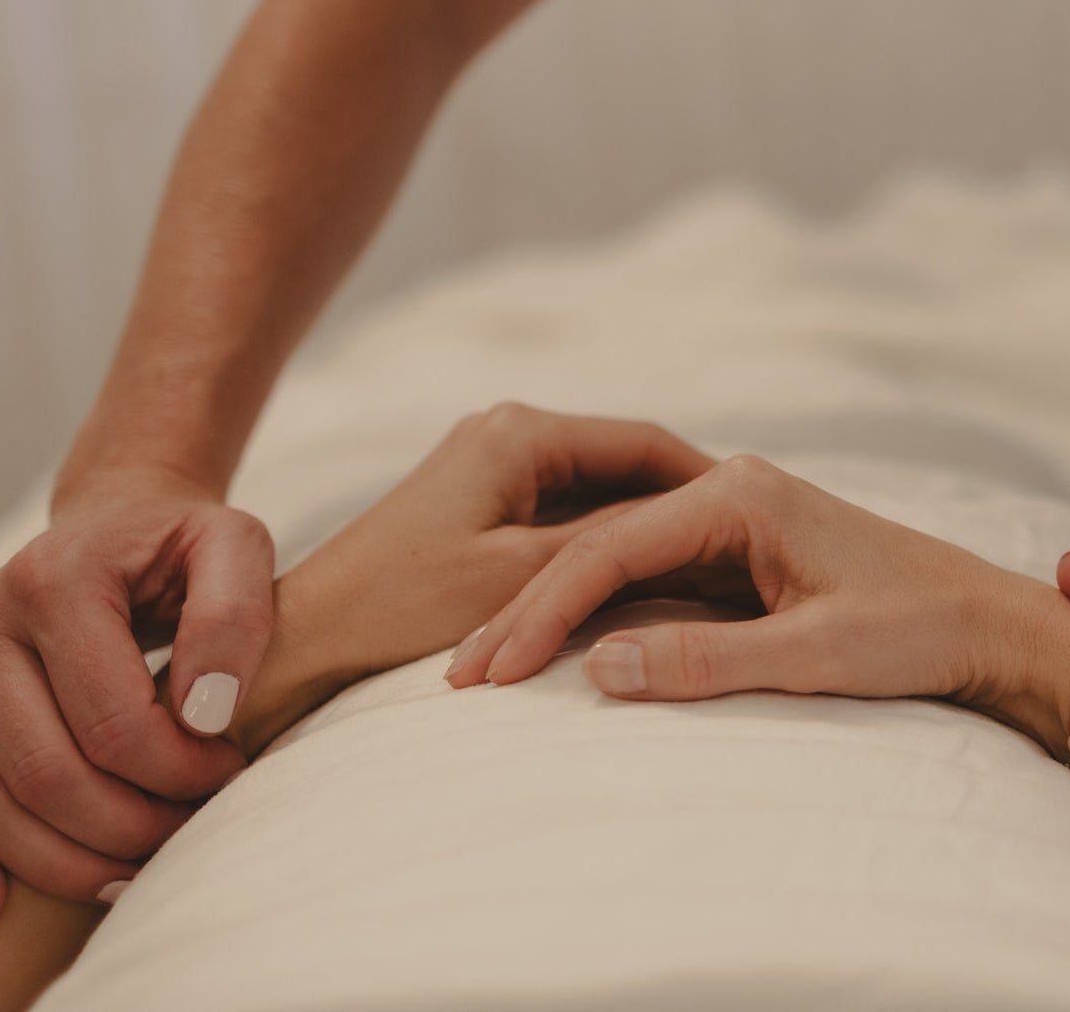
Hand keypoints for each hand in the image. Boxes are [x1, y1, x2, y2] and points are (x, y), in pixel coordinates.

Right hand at [0, 469, 275, 919]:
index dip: (176, 767)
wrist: (122, 523)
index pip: (111, 718)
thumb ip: (233, 616)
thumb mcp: (234, 545)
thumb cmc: (184, 542)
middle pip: (44, 770)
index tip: (229, 768)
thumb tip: (207, 713)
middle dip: (127, 823)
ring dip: (61, 856)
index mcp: (56, 580)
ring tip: (133, 872)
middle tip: (191, 826)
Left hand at [244, 404, 717, 750]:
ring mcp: (489, 463)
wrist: (307, 639)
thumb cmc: (406, 609)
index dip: (710, 487)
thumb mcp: (525, 578)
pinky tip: (640, 587)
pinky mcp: (476, 500)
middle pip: (624, 464)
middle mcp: (507, 430)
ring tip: (707, 576)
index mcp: (522, 431)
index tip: (763, 532)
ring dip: (643, 531)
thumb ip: (610, 548)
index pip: (647, 444)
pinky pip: (562, 513)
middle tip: (746, 559)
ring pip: (596, 492)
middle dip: (682, 510)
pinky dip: (602, 546)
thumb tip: (692, 528)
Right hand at [443, 454, 1069, 711]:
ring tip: (489, 670)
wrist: (991, 624)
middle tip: (461, 676)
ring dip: (556, 617)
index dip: (543, 611)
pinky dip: (601, 620)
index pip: (610, 548)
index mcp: (739, 496)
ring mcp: (734, 521)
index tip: (492, 670)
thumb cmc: (920, 633)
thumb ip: (709, 659)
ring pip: (620, 567)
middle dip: (528, 613)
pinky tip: (558, 655)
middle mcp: (729, 493)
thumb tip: (597, 668)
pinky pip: (653, 584)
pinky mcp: (743, 555)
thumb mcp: (817, 654)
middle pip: (601, 550)